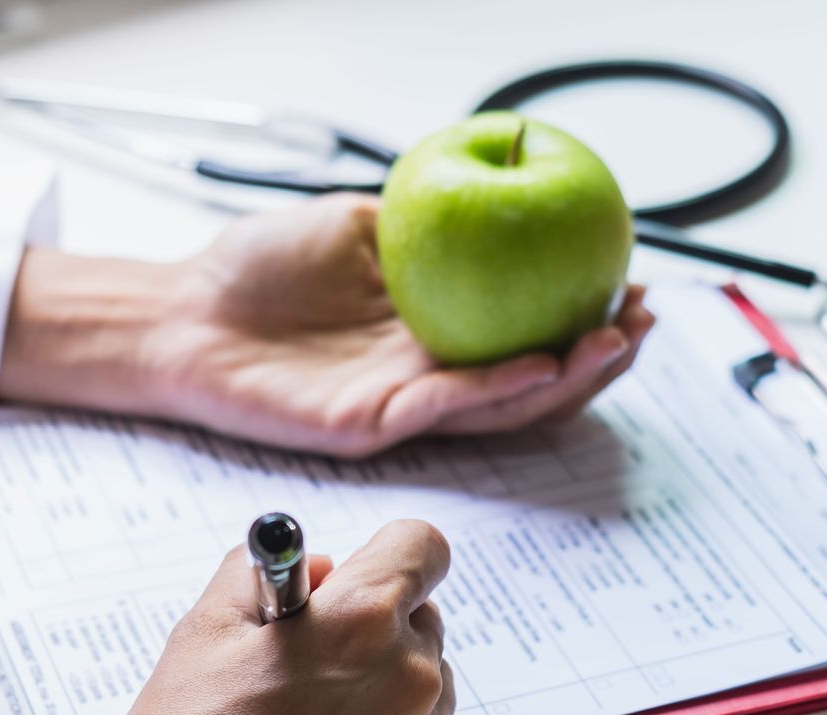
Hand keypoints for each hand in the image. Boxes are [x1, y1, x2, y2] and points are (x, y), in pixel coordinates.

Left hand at [0, 195, 654, 458]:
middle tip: (643, 323)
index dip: (584, 316)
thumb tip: (493, 177)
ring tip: (613, 345)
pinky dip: (496, 391)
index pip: (528, 331)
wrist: (183, 314)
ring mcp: (403, 405)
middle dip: (597, 358)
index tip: (632, 284)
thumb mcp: (358, 219)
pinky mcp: (371, 425)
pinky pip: (445, 409)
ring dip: (565, 380)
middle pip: (534, 380)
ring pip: (503, 407)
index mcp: (435, 330)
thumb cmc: (258, 269)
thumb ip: (422, 215)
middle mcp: (429, 375)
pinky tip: (537, 364)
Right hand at [0, 520, 453, 714]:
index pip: (422, 547)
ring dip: (381, 693)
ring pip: (424, 690)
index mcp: (363, 623)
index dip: (386, 555)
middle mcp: (411, 682)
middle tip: (306, 666)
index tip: (359, 577)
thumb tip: (320, 572)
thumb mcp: (204, 630)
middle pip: (421, 621)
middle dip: (372, 630)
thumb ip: (268, 575)